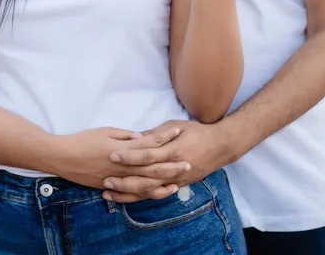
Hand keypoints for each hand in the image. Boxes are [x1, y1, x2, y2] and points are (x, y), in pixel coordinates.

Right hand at [47, 126, 190, 189]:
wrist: (64, 157)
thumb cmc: (84, 140)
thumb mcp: (106, 130)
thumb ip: (125, 135)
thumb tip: (140, 138)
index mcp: (123, 148)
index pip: (149, 143)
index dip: (164, 137)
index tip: (178, 131)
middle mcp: (123, 165)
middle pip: (153, 166)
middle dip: (172, 164)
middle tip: (188, 161)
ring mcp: (118, 178)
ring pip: (146, 183)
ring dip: (164, 182)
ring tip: (179, 180)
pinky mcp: (113, 187)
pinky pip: (134, 193)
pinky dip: (148, 194)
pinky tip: (158, 193)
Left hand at [102, 120, 228, 202]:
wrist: (219, 146)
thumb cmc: (196, 131)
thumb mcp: (174, 125)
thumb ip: (155, 134)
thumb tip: (135, 138)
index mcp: (171, 150)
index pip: (146, 155)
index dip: (129, 156)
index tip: (112, 154)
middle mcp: (172, 168)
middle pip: (145, 177)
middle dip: (124, 179)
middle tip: (105, 179)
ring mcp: (175, 180)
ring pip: (148, 190)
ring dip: (128, 192)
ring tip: (110, 192)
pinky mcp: (177, 187)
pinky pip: (156, 195)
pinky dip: (141, 197)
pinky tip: (127, 199)